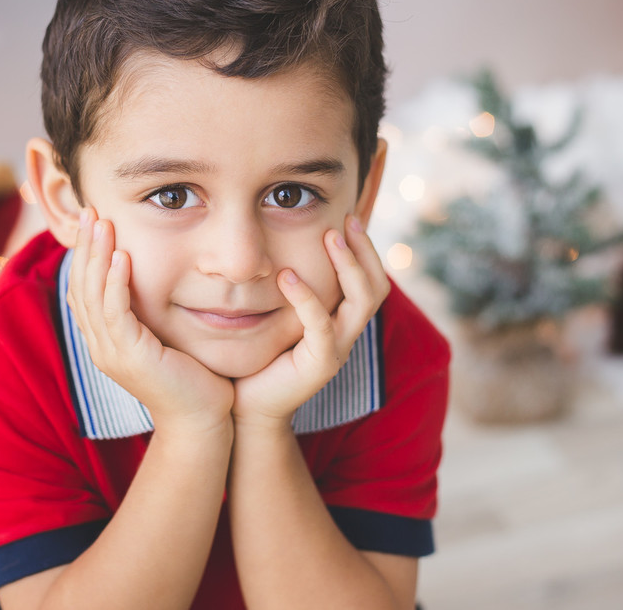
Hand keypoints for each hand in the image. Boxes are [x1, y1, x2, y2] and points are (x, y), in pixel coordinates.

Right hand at [68, 209, 233, 434]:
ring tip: (103, 224)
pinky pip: (116, 313)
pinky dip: (115, 283)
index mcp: (105, 342)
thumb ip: (151, 312)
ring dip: (97, 256)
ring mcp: (111, 354)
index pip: (83, 290)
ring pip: (93, 296)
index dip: (85, 255)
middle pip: (80, 287)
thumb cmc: (192, 379)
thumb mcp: (165, 337)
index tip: (94, 222)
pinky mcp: (130, 357)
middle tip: (91, 212)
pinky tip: (122, 257)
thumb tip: (154, 280)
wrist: (202, 421)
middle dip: (85, 247)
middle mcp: (100, 347)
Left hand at [233, 214, 388, 429]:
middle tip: (346, 220)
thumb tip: (277, 244)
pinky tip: (286, 276)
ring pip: (361, 302)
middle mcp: (346, 334)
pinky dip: (306, 297)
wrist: (246, 405)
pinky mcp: (320, 364)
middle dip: (364, 250)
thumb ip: (288, 286)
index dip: (365, 249)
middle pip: (376, 287)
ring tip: (329, 237)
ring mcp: (337, 350)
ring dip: (348, 265)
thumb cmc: (258, 357)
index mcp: (341, 321)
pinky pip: (321, 325)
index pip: (370, 280)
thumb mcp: (277, 314)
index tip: (347, 217)